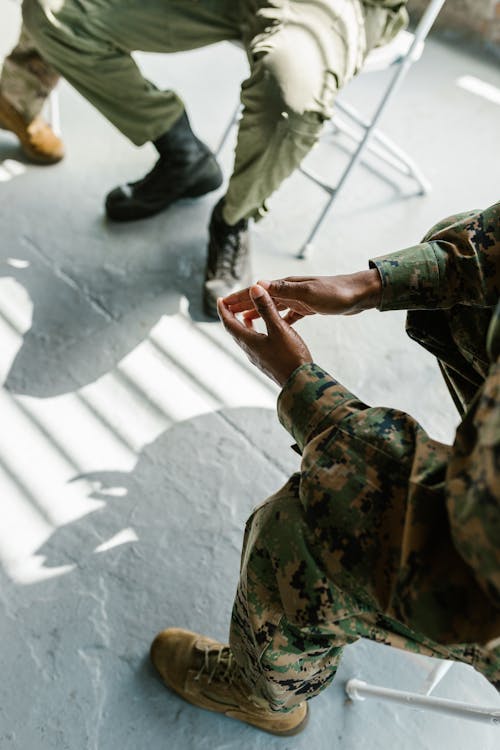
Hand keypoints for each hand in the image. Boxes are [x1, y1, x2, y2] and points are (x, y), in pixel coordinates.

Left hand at [217, 284, 312, 386]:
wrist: (300, 382)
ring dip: (242, 325)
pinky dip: (254, 333)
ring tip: (243, 314)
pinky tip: (262, 331)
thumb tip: (254, 288)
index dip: (223, 310)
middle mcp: (249, 350)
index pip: (229, 323)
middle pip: (234, 330)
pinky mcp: (266, 361)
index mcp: (248, 341)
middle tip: (229, 304)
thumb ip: (266, 307)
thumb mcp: (278, 328)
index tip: (219, 299)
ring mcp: (258, 357)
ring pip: (244, 337)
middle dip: (231, 316)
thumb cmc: (290, 357)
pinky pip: (255, 344)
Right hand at [223, 270, 381, 323]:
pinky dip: (276, 319)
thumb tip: (258, 285)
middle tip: (225, 313)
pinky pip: (288, 315)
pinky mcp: (308, 307)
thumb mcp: (308, 293)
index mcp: (286, 286)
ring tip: (243, 320)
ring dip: (257, 312)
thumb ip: (283, 290)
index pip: (256, 291)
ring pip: (271, 307)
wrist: (358, 295)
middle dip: (242, 305)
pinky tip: (274, 327)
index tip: (222, 305)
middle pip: (260, 298)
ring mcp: (299, 298)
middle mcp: (290, 290)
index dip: (238, 298)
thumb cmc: (335, 294)